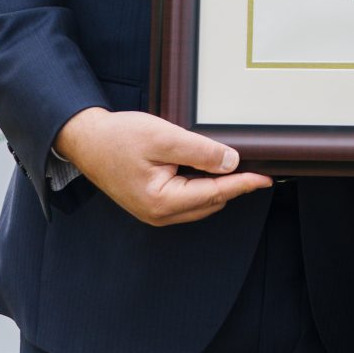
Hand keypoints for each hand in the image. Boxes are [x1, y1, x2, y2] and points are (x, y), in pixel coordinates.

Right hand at [54, 107, 271, 225]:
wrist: (86, 141)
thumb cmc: (118, 138)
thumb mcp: (163, 137)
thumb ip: (199, 151)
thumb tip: (231, 162)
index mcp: (162, 202)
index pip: (215, 193)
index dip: (244, 184)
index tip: (267, 178)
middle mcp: (159, 215)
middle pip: (211, 202)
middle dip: (234, 186)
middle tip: (257, 166)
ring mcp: (155, 213)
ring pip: (201, 203)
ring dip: (218, 186)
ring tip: (235, 165)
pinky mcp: (152, 205)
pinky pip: (188, 200)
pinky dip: (202, 186)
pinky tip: (207, 168)